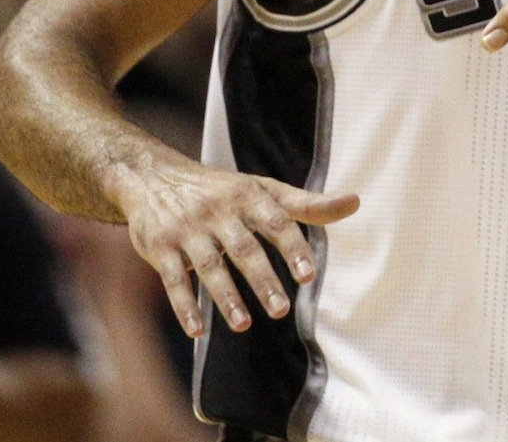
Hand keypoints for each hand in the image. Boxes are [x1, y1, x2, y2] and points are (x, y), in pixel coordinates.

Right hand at [106, 155, 356, 338]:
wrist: (153, 176)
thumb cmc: (222, 190)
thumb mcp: (263, 190)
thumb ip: (306, 204)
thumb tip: (354, 203)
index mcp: (248, 196)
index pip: (276, 222)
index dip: (292, 248)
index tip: (309, 276)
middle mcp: (218, 212)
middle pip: (244, 249)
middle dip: (263, 280)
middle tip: (281, 310)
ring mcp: (187, 230)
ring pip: (210, 267)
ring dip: (227, 298)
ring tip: (244, 325)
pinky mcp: (160, 248)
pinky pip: (173, 280)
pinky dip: (184, 306)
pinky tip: (198, 331)